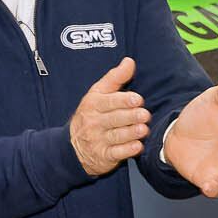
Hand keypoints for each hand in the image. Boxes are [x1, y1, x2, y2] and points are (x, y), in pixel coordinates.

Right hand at [70, 56, 150, 176]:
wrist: (72, 147)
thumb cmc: (91, 116)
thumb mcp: (97, 94)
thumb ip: (115, 78)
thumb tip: (129, 62)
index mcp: (93, 105)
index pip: (109, 101)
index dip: (124, 101)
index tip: (137, 99)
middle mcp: (94, 122)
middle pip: (114, 119)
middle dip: (130, 117)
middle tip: (145, 115)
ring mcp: (98, 140)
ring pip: (117, 136)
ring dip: (131, 133)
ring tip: (144, 129)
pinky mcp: (104, 156)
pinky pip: (116, 153)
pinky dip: (127, 151)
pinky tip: (137, 146)